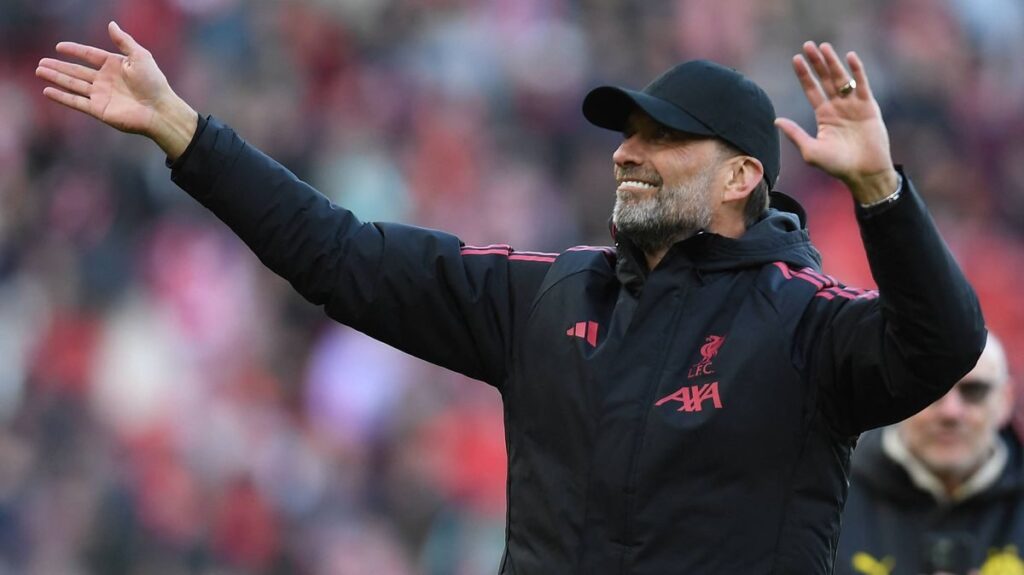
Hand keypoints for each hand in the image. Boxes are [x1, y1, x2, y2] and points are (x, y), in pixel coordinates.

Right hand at [36, 21, 196, 159]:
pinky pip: (76, 102)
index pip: (90, 55)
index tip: (59, 46)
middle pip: (77, 71)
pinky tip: (47, 91)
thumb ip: (124, 41)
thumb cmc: (154, 82)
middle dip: (59, 67)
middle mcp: (106, 80)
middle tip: (41, 62)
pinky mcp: (99, 110)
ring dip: (56, 78)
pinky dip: (61, 97)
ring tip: (40, 71)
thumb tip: (111, 24)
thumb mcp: (140, 56)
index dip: (75, 50)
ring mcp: (101, 95)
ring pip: (73, 85)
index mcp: (115, 66)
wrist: (159, 109)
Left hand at [775, 42, 898, 203]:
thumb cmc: (836, 165)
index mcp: (824, 116)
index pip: (811, 90)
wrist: (863, 172)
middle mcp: (838, 107)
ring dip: (833, 62)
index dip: (804, 75)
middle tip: (808, 45)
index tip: (796, 59)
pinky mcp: (868, 106)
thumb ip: (795, 133)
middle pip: (825, 79)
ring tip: (824, 47)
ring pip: (842, 78)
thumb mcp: (810, 150)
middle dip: (817, 63)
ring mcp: (853, 105)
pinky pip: (862, 84)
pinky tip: (850, 57)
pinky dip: (857, 71)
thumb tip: (776, 120)